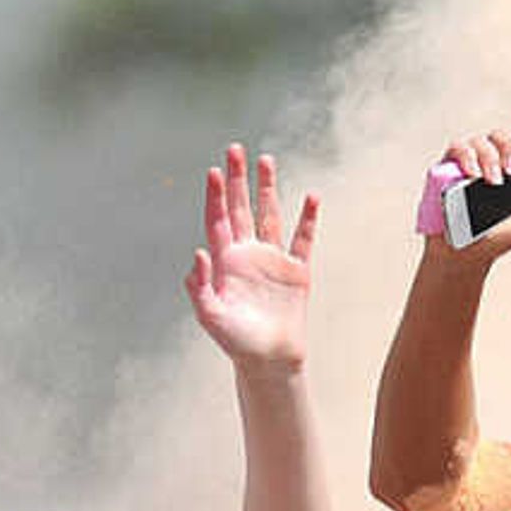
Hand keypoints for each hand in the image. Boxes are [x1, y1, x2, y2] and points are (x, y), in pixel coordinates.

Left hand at [185, 144, 319, 370]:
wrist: (269, 361)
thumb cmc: (236, 342)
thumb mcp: (211, 316)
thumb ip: (200, 287)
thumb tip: (198, 253)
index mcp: (225, 262)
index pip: (218, 220)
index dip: (216, 196)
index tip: (213, 172)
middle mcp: (248, 255)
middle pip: (241, 208)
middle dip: (237, 179)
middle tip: (234, 149)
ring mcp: (273, 260)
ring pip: (270, 215)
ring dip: (268, 188)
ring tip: (266, 160)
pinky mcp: (297, 271)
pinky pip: (303, 239)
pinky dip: (308, 219)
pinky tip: (311, 197)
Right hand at [424, 118, 510, 265]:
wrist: (464, 256)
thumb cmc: (499, 236)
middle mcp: (492, 157)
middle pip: (504, 135)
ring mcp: (469, 160)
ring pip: (481, 141)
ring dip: (489, 158)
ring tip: (492, 181)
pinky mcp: (447, 167)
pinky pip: (457, 149)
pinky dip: (466, 158)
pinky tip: (472, 174)